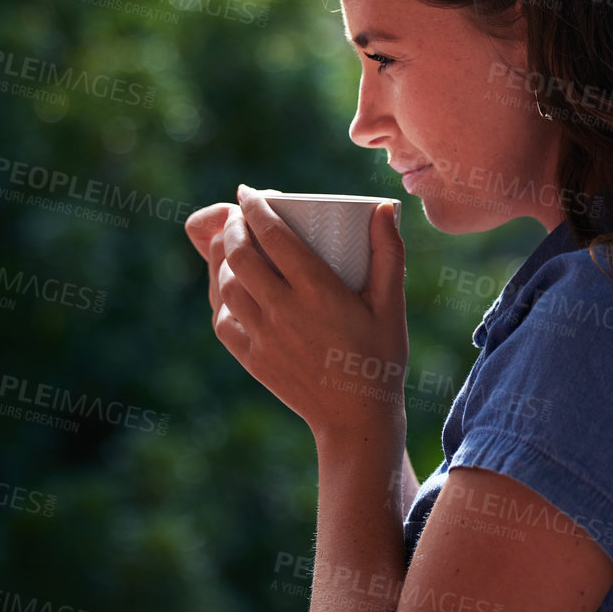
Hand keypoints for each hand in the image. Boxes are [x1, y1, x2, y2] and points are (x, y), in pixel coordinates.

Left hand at [184, 186, 408, 443]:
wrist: (356, 419)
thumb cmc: (379, 357)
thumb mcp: (391, 304)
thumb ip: (389, 253)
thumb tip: (383, 208)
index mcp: (319, 291)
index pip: (274, 235)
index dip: (255, 207)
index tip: (248, 192)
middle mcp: (284, 310)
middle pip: (239, 255)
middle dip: (232, 226)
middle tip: (239, 215)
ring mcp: (263, 336)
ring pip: (225, 285)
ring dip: (223, 258)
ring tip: (232, 245)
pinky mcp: (252, 358)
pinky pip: (222, 319)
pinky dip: (221, 296)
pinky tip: (232, 286)